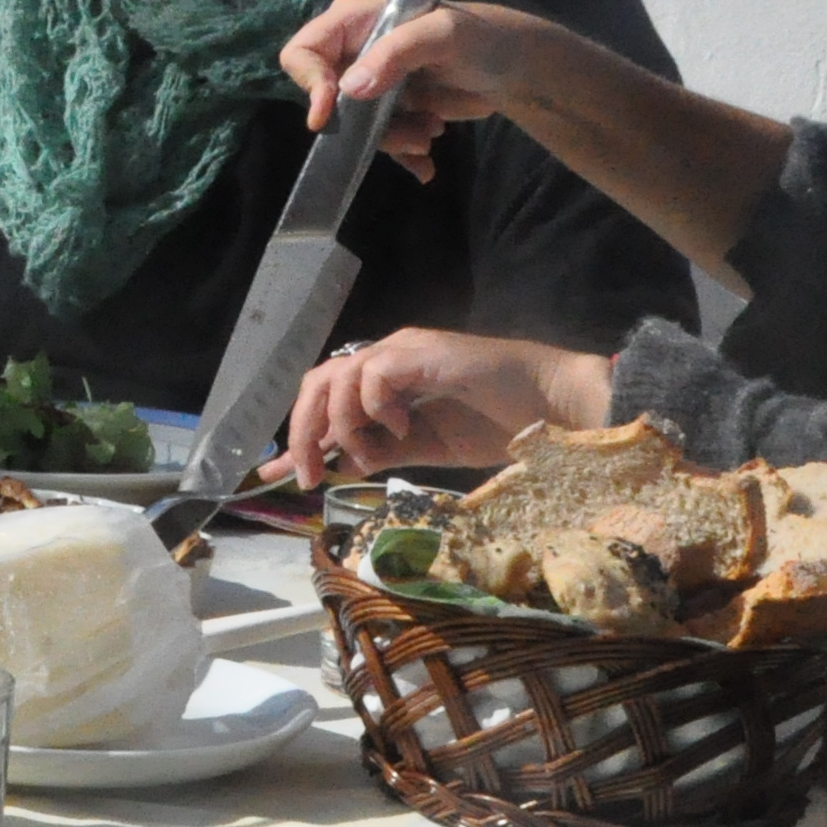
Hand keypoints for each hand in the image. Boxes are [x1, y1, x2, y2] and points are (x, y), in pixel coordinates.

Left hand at [254, 329, 614, 486]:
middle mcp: (387, 356)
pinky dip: (372, 405)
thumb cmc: (497, 423)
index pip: (324, 399)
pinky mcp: (423, 351)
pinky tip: (399, 426)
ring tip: (365, 455)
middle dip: (304, 433)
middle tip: (309, 475)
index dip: (297, 435)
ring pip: (336, 376)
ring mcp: (404, 350)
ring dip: (338, 425)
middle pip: (316, 383)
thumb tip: (338, 464)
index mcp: (385, 380)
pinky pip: (372, 372)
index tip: (276, 475)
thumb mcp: (425, 448)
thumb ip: (382, 451)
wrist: (550, 407)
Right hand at [278, 0, 563, 184]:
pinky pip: (378, 140)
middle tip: (410, 131)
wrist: (515, 68)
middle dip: (362, 123)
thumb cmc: (481, 37)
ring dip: (391, 140)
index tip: (328, 114)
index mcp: (355, 18)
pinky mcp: (390, 110)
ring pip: (354, 126)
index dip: (309, 82)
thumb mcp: (443, 35)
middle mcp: (356, 49)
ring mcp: (372, 81)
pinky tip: (426, 164)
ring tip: (430, 136)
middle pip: (328, 96)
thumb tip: (348, 90)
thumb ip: (397, 53)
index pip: (304, 50)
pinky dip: (402, 154)